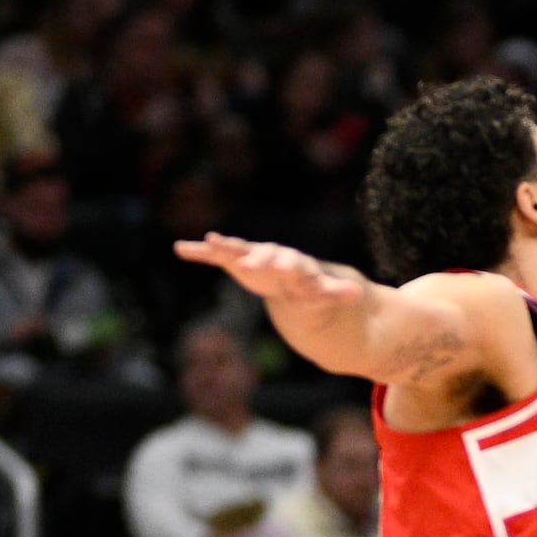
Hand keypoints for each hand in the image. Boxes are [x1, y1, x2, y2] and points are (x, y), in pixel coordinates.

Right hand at [172, 231, 362, 307]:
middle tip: (248, 260)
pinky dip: (203, 254)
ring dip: (226, 248)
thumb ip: (338, 293)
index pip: (293, 266)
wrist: (298, 280)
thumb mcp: (327, 294)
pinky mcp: (239, 264)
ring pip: (240, 252)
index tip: (275, 267)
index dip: (284, 266)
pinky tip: (180, 248)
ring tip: (210, 241)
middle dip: (259, 259)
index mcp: (298, 268)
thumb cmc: (314, 289)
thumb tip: (356, 291)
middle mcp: (275, 259)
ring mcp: (255, 260)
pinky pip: (220, 259)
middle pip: (268, 257)